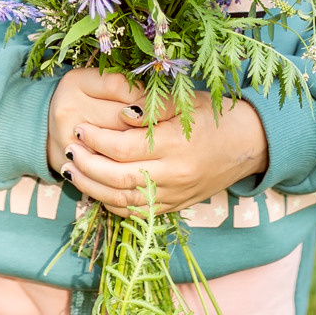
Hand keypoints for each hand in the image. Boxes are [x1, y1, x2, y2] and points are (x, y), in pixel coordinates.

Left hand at [47, 71, 268, 217]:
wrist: (248, 143)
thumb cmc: (213, 116)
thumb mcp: (184, 102)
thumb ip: (149, 107)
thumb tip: (118, 114)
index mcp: (174, 145)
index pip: (123, 149)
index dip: (96, 140)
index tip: (79, 129)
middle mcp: (174, 175)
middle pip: (118, 178)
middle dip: (87, 166)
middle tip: (67, 151)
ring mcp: (175, 194)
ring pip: (124, 201)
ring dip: (93, 189)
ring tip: (71, 172)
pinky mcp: (176, 206)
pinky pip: (138, 213)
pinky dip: (113, 205)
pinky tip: (96, 192)